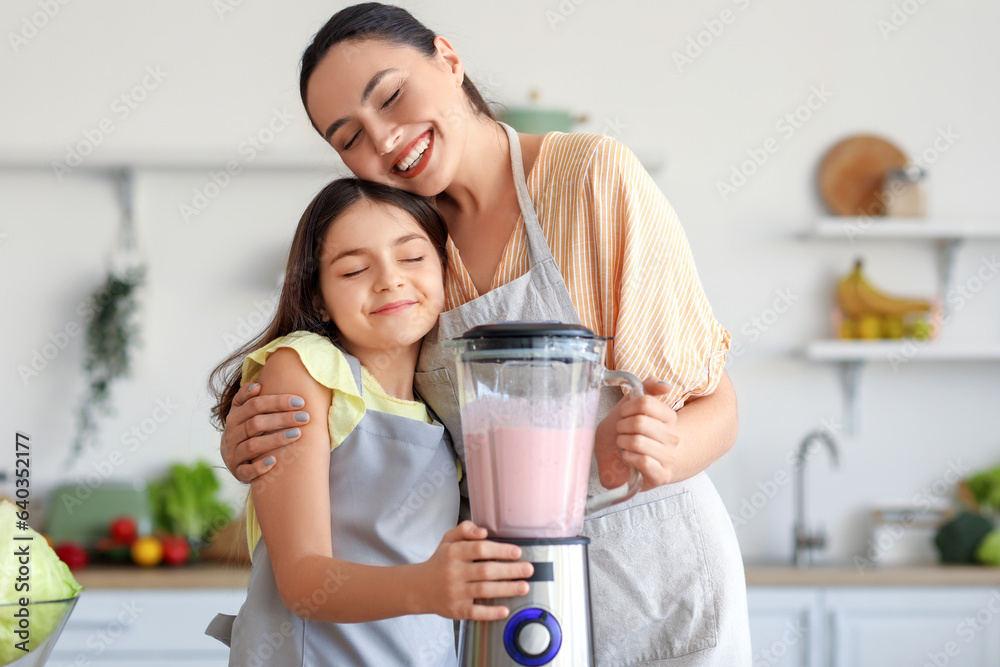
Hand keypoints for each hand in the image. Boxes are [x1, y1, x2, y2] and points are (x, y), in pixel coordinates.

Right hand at [221, 382, 310, 482]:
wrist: (238, 460)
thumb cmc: (252, 431)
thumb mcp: (249, 413)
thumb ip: (252, 399)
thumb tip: (257, 383)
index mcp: (234, 416)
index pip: (253, 404)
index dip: (276, 401)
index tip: (300, 401)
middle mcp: (230, 434)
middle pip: (255, 423)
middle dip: (282, 418)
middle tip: (305, 417)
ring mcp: (232, 454)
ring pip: (252, 445)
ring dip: (276, 439)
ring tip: (298, 434)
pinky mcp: (237, 472)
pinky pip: (246, 471)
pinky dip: (259, 466)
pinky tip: (274, 461)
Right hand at [416, 521, 532, 620]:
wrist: (420, 588)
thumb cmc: (440, 562)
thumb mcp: (447, 540)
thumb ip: (464, 529)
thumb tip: (483, 531)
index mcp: (453, 552)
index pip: (480, 549)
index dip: (500, 550)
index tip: (517, 552)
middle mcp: (453, 572)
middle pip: (485, 570)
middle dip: (510, 570)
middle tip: (528, 569)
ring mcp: (455, 592)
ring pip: (484, 590)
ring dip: (506, 589)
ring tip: (524, 587)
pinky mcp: (456, 610)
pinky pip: (475, 612)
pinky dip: (491, 612)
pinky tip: (504, 609)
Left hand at [594, 377, 677, 490]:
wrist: (619, 463)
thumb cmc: (626, 434)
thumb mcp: (631, 406)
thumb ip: (646, 388)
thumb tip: (665, 386)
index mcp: (669, 418)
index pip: (645, 403)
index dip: (627, 408)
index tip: (624, 414)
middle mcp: (673, 437)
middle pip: (639, 422)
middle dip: (622, 427)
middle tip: (622, 432)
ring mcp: (669, 457)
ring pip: (637, 442)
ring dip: (622, 443)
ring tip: (624, 445)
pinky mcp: (662, 475)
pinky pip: (642, 460)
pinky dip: (628, 457)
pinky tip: (628, 457)